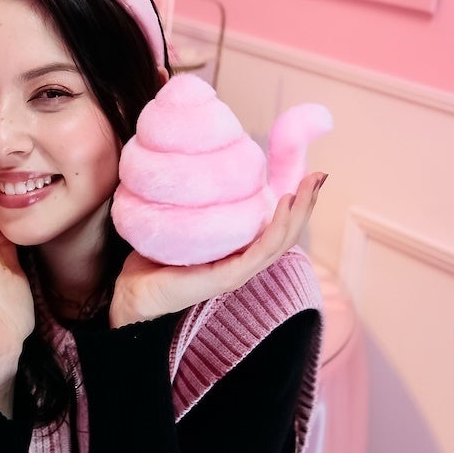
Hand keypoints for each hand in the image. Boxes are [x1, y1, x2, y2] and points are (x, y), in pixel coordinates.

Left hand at [109, 172, 326, 327]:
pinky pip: (260, 252)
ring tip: (309, 186)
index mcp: (241, 251)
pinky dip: (276, 228)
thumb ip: (200, 202)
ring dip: (299, 213)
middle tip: (319, 175)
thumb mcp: (185, 221)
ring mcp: (239, 271)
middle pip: (288, 233)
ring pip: (282, 241)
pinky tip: (283, 204)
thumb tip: (201, 161)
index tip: (311, 174)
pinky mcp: (227, 277)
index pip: (279, 226)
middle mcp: (245, 262)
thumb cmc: (155, 257)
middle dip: (307, 203)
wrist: (133, 291)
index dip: (298, 202)